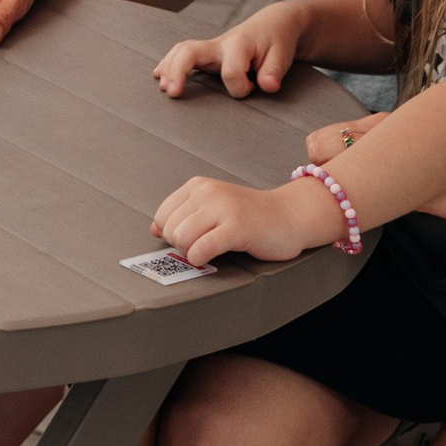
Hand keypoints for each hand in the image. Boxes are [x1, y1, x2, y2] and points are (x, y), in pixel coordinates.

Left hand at [149, 173, 326, 264]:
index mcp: (198, 186)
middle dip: (182, 245)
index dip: (172, 234)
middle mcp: (208, 192)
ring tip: (210, 250)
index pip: (163, 216)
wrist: (290, 215)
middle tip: (205, 245)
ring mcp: (223, 208)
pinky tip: (213, 256)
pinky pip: (201, 249)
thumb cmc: (251, 216)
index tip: (193, 238)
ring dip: (192, 253)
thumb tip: (154, 229)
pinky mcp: (237, 227)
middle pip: (170, 230)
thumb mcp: (212, 208)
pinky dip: (201, 259)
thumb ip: (184, 215)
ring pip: (181, 238)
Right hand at [155, 1, 309, 99]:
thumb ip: (274, 70)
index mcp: (240, 43)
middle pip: (190, 50)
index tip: (253, 89)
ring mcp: (210, 48)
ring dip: (169, 68)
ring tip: (164, 87)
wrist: (273, 24)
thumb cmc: (277, 41)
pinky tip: (159, 75)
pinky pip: (181, 54)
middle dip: (178, 70)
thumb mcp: (283, 55)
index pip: (231, 70)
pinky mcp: (206, 54)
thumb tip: (268, 86)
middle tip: (173, 92)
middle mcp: (220, 44)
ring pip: (181, 51)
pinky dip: (169, 64)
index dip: (241, 86)